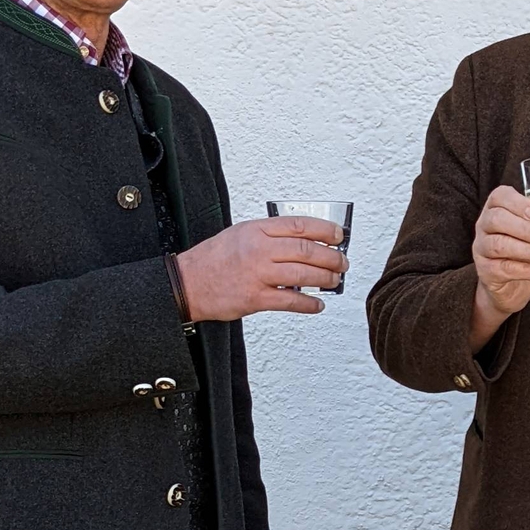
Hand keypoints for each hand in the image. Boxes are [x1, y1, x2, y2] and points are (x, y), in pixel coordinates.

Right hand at [175, 217, 347, 320]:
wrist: (187, 283)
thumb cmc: (213, 259)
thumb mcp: (240, 233)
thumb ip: (270, 235)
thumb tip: (304, 241)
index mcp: (256, 230)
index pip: (300, 225)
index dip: (325, 230)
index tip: (339, 236)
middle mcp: (258, 249)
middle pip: (307, 250)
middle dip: (331, 258)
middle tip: (342, 262)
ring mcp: (257, 274)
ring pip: (304, 275)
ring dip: (326, 279)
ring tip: (335, 281)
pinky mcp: (255, 299)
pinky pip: (291, 301)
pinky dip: (309, 304)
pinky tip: (318, 304)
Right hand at [469, 186, 529, 350]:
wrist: (508, 286)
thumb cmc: (526, 251)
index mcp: (499, 208)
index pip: (500, 196)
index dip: (518, 203)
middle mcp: (485, 225)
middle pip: (497, 219)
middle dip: (526, 229)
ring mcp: (481, 248)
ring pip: (498, 244)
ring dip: (528, 250)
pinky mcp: (485, 271)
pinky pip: (502, 268)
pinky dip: (526, 270)